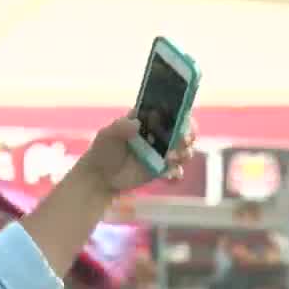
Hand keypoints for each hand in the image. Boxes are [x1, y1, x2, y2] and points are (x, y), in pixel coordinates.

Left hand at [79, 115, 196, 194]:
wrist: (100, 177)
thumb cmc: (103, 151)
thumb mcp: (107, 135)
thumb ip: (120, 127)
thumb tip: (136, 123)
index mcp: (149, 120)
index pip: (170, 111)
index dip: (181, 113)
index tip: (183, 118)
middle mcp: (159, 134)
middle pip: (184, 130)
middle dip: (188, 134)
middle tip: (183, 141)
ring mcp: (162, 152)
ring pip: (184, 149)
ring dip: (184, 153)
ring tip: (170, 158)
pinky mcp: (161, 169)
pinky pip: (176, 170)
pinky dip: (177, 172)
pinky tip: (169, 175)